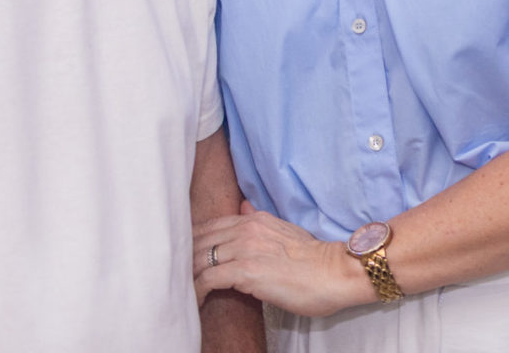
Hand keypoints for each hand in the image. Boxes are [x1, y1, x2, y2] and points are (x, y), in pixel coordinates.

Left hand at [194, 202, 375, 316]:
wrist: (335, 273)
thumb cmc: (314, 261)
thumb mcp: (284, 231)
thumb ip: (260, 221)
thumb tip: (244, 206)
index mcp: (254, 219)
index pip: (210, 225)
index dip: (192, 242)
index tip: (184, 257)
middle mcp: (246, 228)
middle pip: (198, 239)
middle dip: (183, 258)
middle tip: (174, 275)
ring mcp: (244, 248)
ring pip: (199, 258)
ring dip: (186, 275)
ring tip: (180, 289)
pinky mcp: (245, 271)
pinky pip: (207, 280)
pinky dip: (196, 291)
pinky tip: (194, 301)